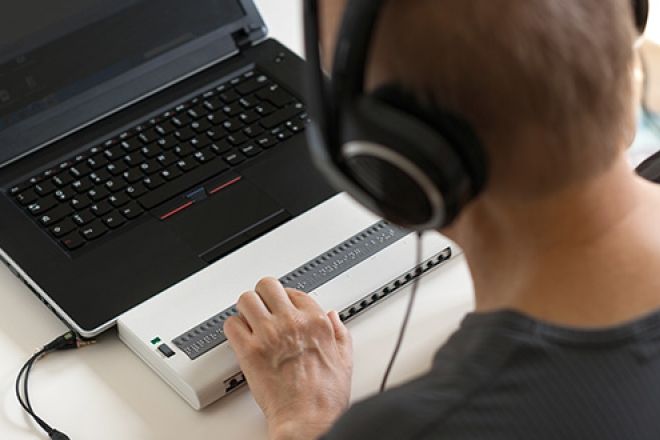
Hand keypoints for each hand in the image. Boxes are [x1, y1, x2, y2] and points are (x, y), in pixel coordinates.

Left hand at [224, 277, 352, 439]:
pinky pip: (231, 325)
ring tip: (248, 320)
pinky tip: (240, 337)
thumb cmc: (325, 397)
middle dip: (263, 295)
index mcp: (316, 321)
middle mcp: (292, 323)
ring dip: (245, 309)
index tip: (281, 306)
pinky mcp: (249, 351)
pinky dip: (233, 329)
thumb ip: (339, 332)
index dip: (285, 299)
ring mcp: (269, 335)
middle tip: (261, 307)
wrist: (308, 420)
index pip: (294, 291)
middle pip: (267, 286)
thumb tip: (333, 317)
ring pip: (246, 300)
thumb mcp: (344, 359)